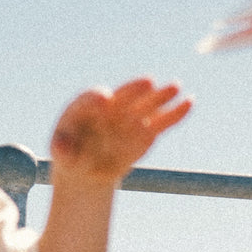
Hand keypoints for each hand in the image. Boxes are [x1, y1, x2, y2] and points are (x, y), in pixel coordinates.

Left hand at [50, 79, 191, 188]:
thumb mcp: (61, 155)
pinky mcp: (146, 132)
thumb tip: (62, 148)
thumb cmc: (70, 156)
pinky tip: (189, 102)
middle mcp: (111, 107)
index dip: (98, 97)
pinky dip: (175, 113)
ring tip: (175, 86)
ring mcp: (130, 118)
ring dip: (160, 96)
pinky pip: (162, 122)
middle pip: (123, 95)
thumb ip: (61, 149)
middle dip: (135, 89)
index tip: (105, 100)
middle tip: (148, 82)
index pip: (92, 97)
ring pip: (146, 104)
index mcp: (85, 106)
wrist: (87, 169)